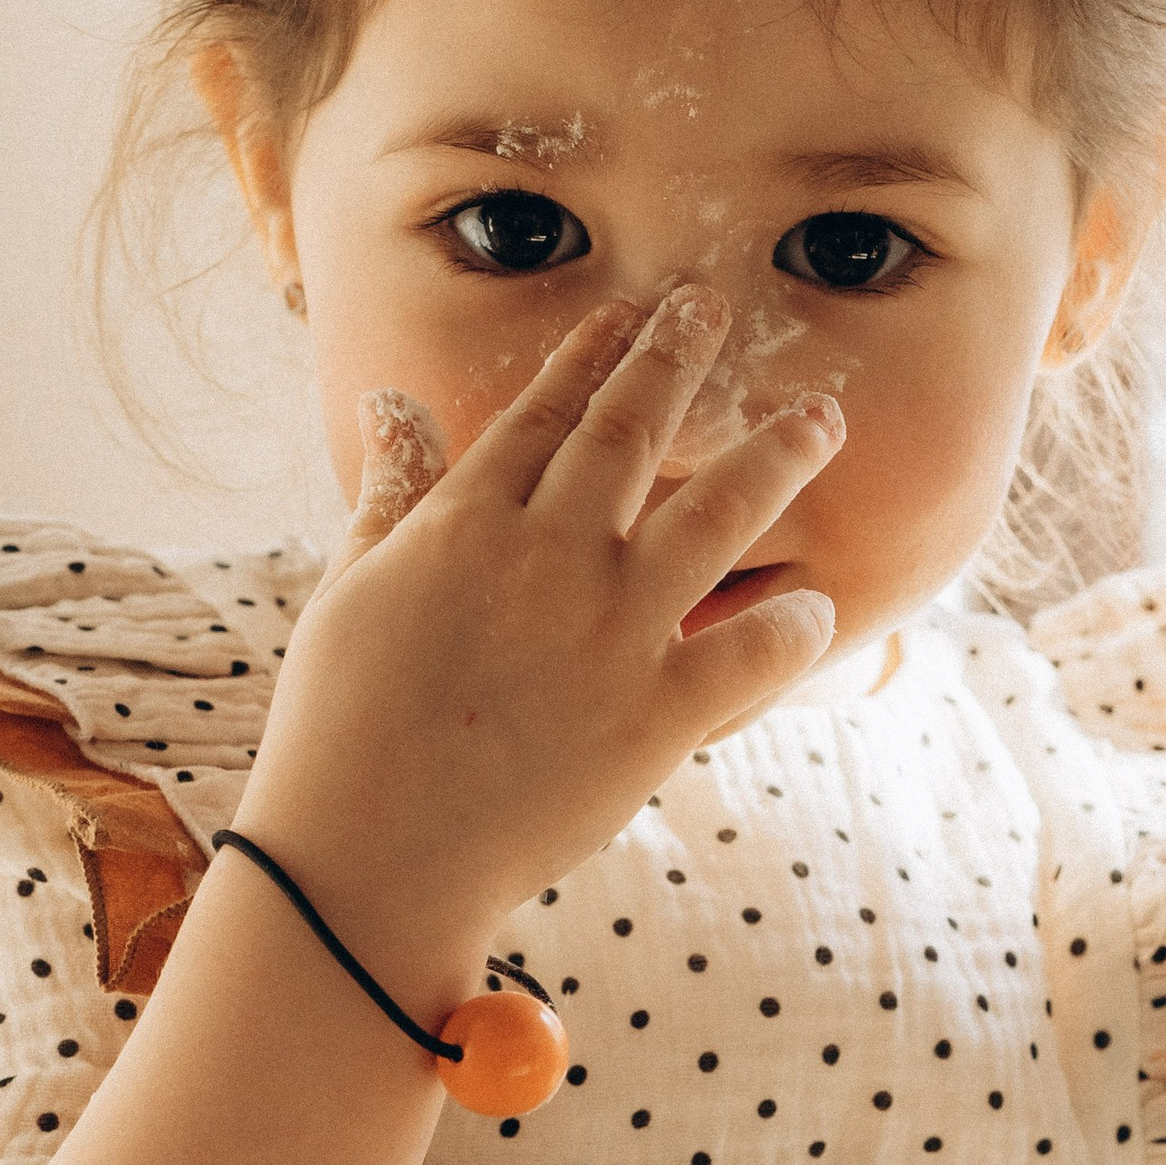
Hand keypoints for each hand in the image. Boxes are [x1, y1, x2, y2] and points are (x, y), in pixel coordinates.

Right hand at [241, 284, 841, 949]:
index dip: (594, 354)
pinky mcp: (654, 714)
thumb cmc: (342, 726)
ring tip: (823, 419)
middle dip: (678, 358)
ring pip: (716, 515)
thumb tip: (388, 402)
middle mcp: (549, 557)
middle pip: (631, 432)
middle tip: (715, 308)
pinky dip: (792, 628)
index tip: (633, 310)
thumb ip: (392, 493)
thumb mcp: (352, 590)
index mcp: (466, 522)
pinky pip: (750, 653)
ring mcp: (609, 631)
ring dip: (776, 457)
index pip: (544, 411)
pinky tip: (817, 609)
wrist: (369, 856)